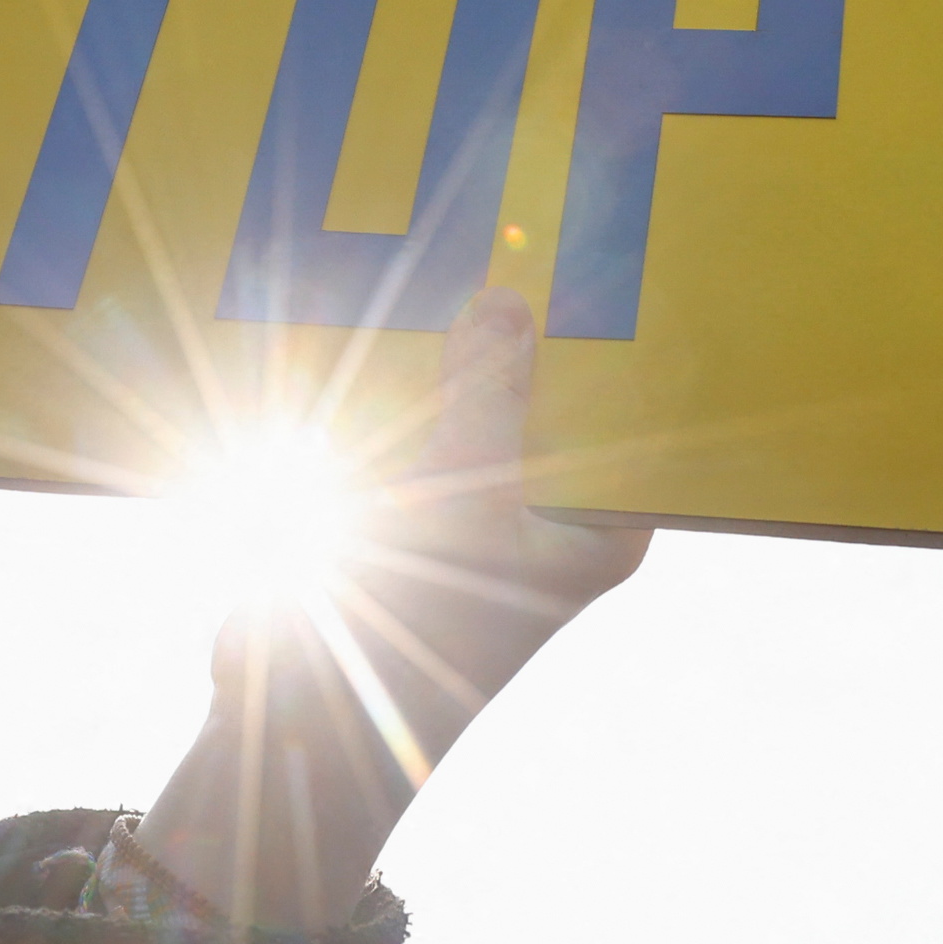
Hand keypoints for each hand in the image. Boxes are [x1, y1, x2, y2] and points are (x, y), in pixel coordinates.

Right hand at [133, 291, 649, 927]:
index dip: (630, 333)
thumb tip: (508, 301)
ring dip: (465, 342)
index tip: (613, 247)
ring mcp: (480, 504)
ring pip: (483, 397)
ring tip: (465, 243)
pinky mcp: (412, 499)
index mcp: (603, 527)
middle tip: (525, 222)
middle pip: (558, 392)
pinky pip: (420, 415)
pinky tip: (393, 305)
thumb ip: (488, 397)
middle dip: (536, 325)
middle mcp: (553, 512)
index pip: (642, 411)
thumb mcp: (464, 499)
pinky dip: (406, 373)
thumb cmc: (415, 631)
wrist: (300, 721)